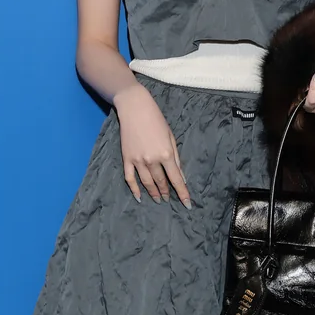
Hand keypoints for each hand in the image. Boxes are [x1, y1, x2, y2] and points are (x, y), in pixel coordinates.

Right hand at [114, 84, 191, 205]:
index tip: (187, 205)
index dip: (182, 193)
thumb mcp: (171, 137)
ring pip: (147, 183)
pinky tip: (139, 197)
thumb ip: (176, 158)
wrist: (135, 109)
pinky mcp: (127, 159)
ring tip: (158, 199)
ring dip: (153, 193)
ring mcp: (138, 161)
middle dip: (167, 192)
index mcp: (166, 154)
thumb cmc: (157, 120)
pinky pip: (130, 178)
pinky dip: (134, 189)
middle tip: (169, 199)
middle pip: (161, 182)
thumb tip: (180, 176)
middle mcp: (152, 160)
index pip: (176, 179)